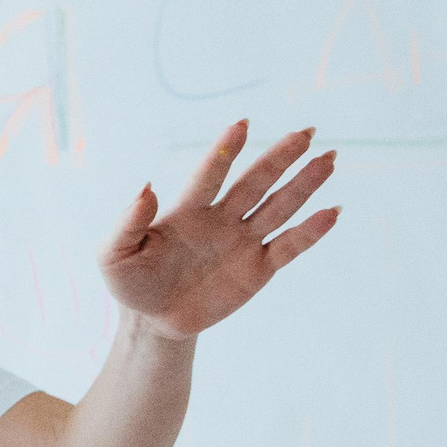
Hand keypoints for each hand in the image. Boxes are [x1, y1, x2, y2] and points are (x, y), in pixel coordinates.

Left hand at [99, 121, 338, 338]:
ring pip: (279, 207)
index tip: (242, 124)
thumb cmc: (130, 284)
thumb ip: (127, 222)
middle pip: (255, 183)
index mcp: (187, 211)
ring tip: (328, 159)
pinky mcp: (258, 269)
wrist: (151, 322)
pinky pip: (288, 247)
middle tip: (307, 132)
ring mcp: (242, 242)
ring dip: (304, 184)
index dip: (224, 151)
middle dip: (280, 157)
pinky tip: (332, 211)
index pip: (209, 175)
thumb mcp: (113, 256)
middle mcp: (221, 219)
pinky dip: (310, 231)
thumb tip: (146, 188)